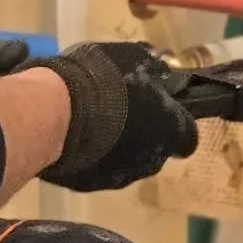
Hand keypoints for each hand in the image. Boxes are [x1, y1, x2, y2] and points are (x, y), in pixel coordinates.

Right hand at [37, 41, 198, 190]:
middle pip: (155, 152)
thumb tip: (159, 70)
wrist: (54, 112)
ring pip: (125, 164)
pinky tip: (73, 138)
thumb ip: (149, 67)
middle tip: (120, 112)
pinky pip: (95, 171)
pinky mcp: (88, 186)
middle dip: (142, 135)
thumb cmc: (100, 80)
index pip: (188, 138)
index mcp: (170, 130)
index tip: (162, 112)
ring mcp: (119, 178)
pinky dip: (89, 157)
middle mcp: (151, 161)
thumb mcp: (130, 56)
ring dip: (115, 148)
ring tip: (91, 124)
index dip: (177, 125)